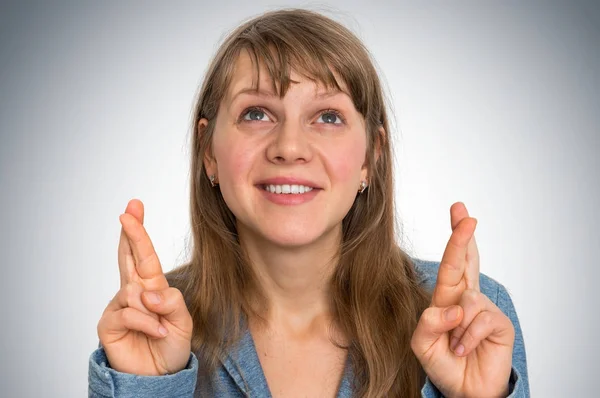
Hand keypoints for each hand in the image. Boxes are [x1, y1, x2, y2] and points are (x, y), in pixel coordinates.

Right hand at [97, 199, 192, 374]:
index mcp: (152, 286)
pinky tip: (155, 332)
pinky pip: (129, 314)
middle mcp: (133, 292)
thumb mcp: (183, 321)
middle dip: (131, 233)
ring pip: (135, 292)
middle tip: (128, 211)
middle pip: (129, 256)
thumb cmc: (171, 344)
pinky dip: (146, 323)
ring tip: (161, 327)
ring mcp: (119, 306)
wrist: (160, 375)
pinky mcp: (109, 324)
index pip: (143, 254)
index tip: (133, 208)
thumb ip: (172, 302)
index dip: (138, 232)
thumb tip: (148, 292)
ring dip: (153, 310)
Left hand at [411, 202, 514, 397]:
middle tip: (465, 215)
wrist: (463, 391)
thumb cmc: (442, 364)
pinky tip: (463, 349)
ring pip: (467, 300)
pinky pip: (478, 319)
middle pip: (467, 261)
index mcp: (446, 298)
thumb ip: (428, 323)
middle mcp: (465, 299)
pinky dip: (465, 337)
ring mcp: (483, 309)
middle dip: (463, 237)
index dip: (455, 237)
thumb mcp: (422, 344)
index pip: (450, 263)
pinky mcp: (499, 323)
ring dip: (455, 327)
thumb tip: (453, 307)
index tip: (459, 212)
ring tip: (454, 345)